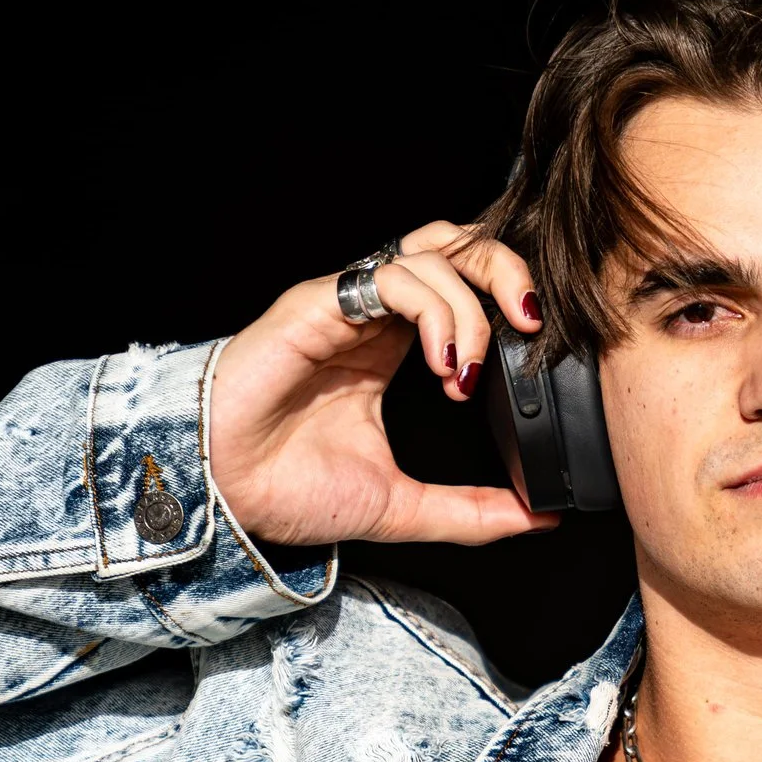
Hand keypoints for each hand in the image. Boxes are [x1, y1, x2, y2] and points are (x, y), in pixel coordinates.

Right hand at [208, 222, 557, 550]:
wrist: (222, 496)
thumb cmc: (287, 489)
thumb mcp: (400, 506)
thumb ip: (470, 511)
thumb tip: (539, 517)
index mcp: (392, 344)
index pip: (465, 283)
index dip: (508, 300)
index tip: (535, 353)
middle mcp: (372, 314)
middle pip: (457, 244)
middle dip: (507, 272)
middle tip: (530, 326)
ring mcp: (345, 304)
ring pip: (431, 251)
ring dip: (471, 308)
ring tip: (467, 373)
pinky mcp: (318, 305)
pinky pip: (391, 277)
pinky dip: (435, 312)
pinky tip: (443, 365)